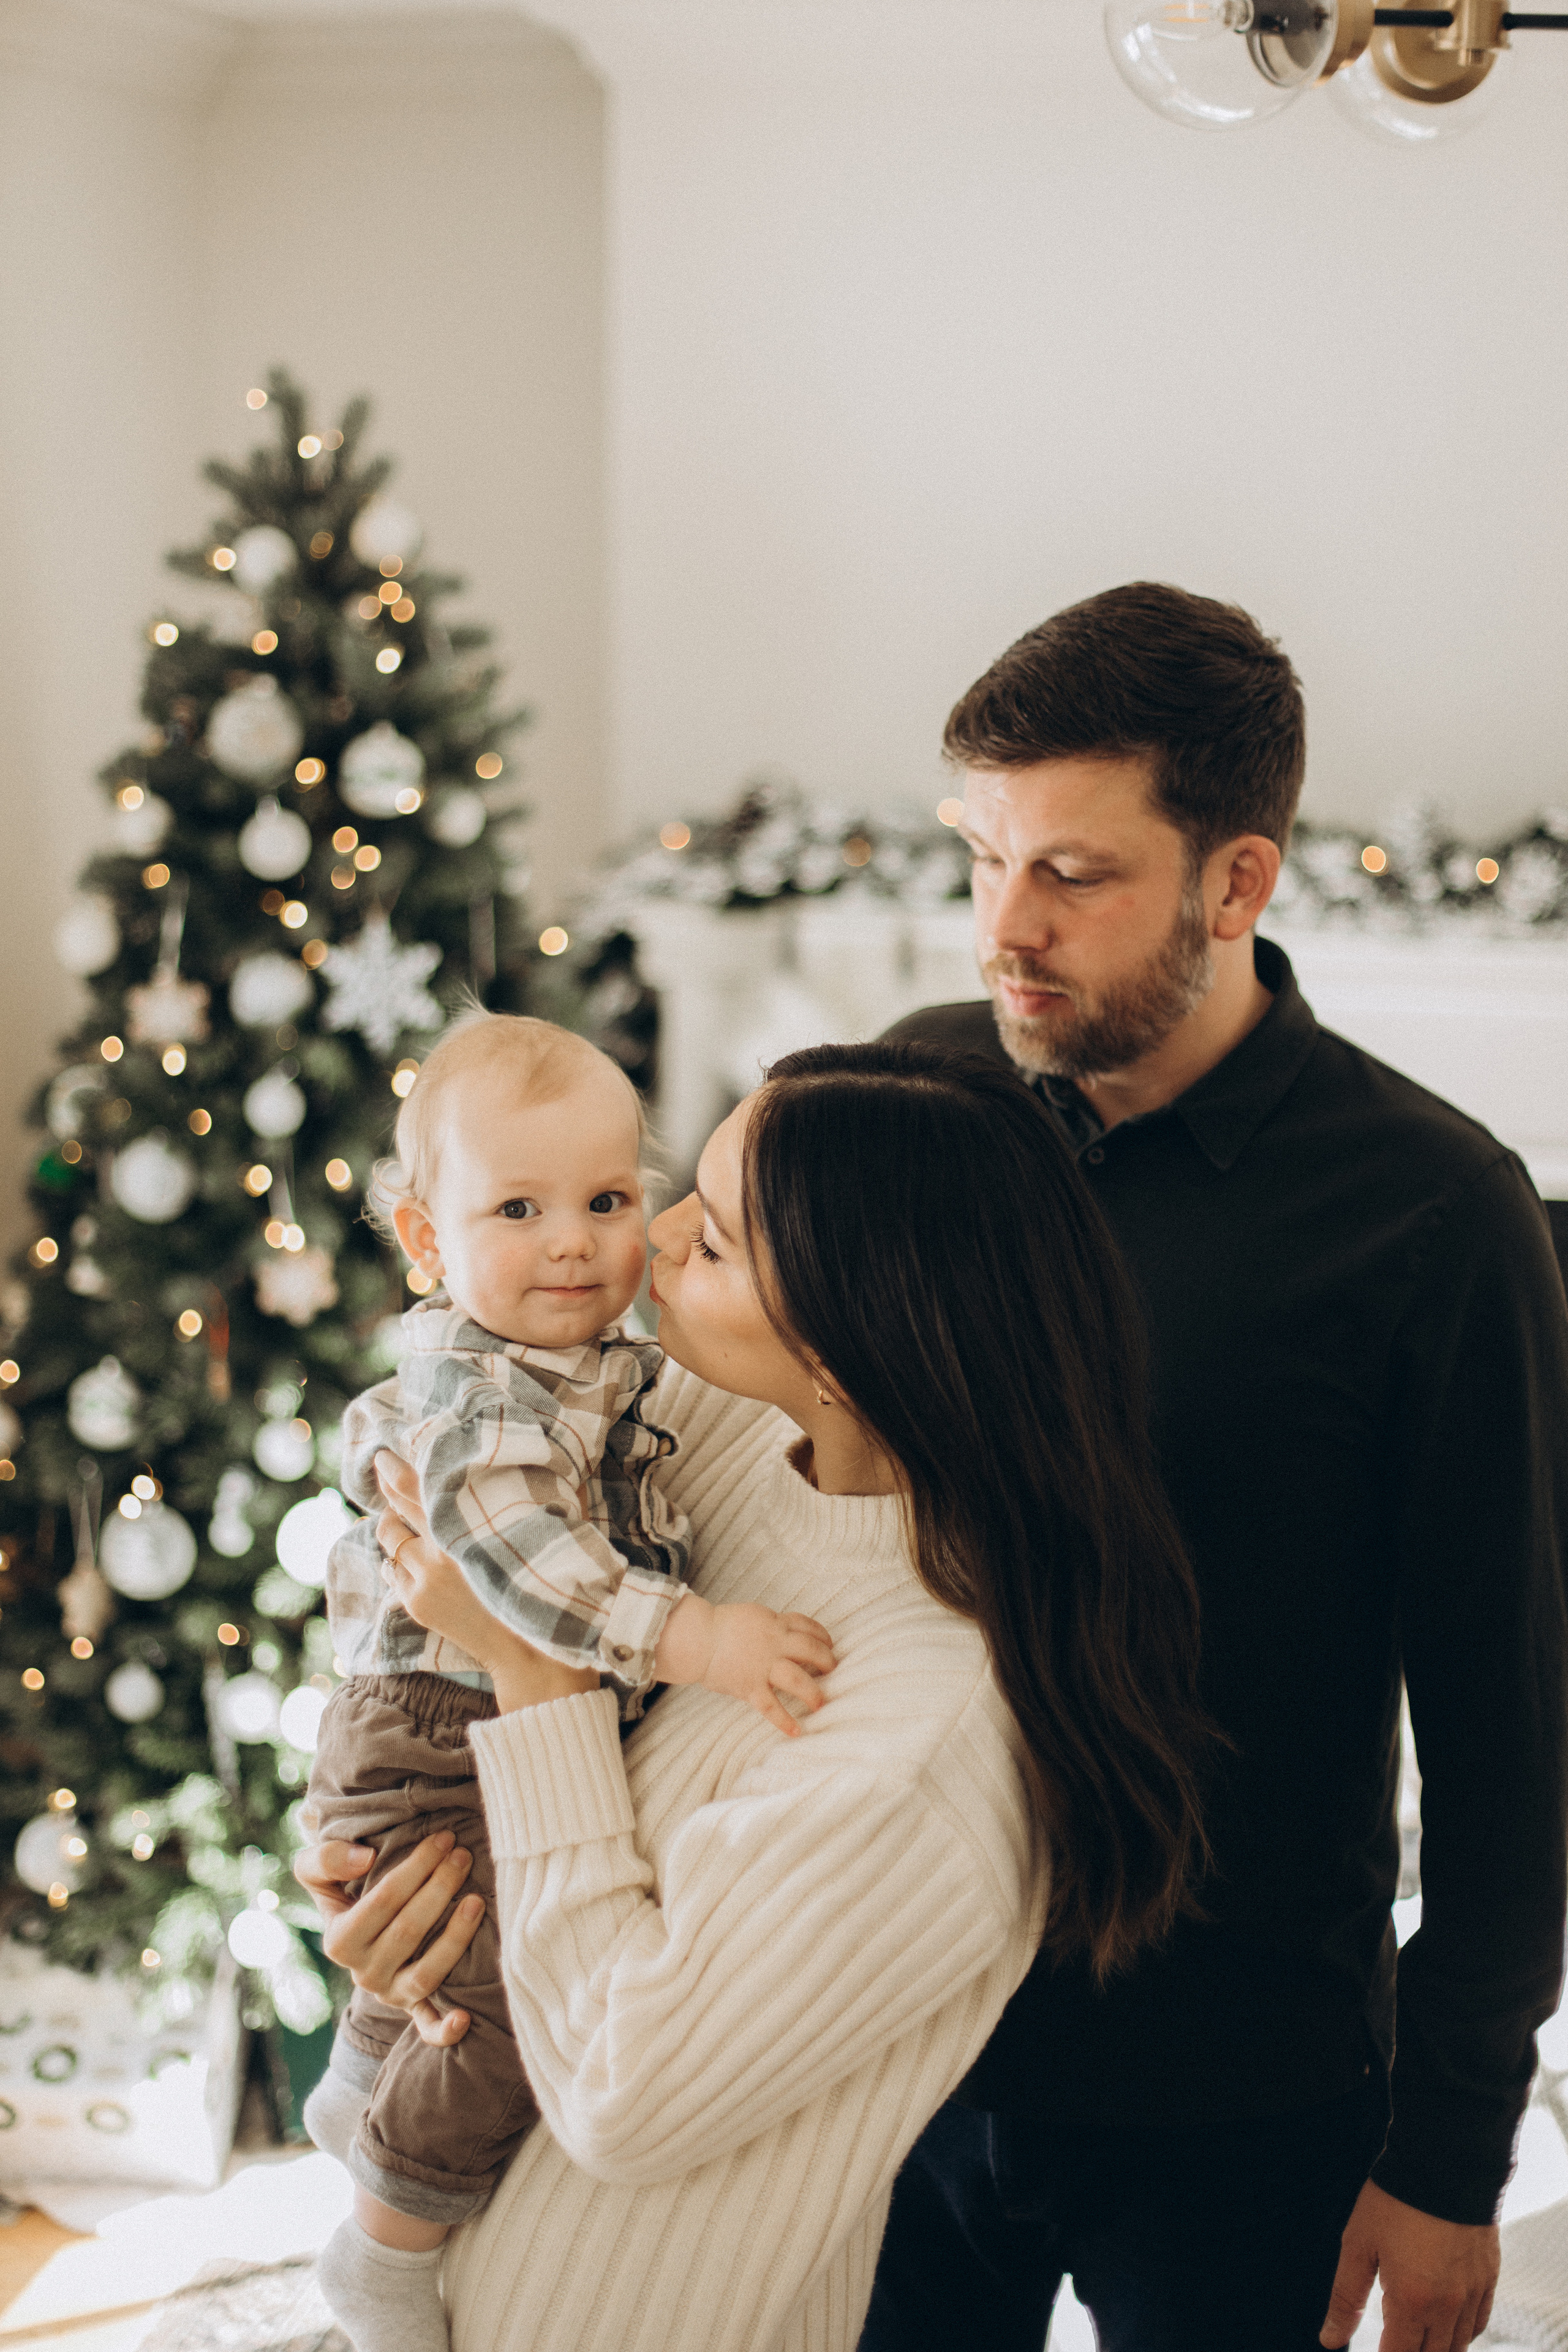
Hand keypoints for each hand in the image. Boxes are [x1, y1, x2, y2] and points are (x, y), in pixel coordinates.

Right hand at [294, 1826, 484, 2047]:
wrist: (354, 1927)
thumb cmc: (343, 1889)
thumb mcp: (318, 1871)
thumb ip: (327, 1859)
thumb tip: (366, 1858)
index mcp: (339, 1941)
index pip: (383, 1900)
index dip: (416, 1867)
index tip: (443, 1838)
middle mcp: (364, 1974)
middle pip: (409, 1931)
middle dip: (440, 1889)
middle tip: (464, 1855)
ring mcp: (391, 1994)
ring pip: (426, 1973)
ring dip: (455, 1938)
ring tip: (477, 1900)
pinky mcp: (414, 2009)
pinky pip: (427, 2026)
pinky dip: (444, 2029)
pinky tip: (465, 2018)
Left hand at [374, 1457, 598, 1713]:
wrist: (529, 1649)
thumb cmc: (544, 1582)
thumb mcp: (547, 1531)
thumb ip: (542, 1492)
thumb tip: (552, 1458)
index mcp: (463, 1528)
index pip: (414, 1489)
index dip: (393, 1470)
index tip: (384, 1455)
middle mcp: (436, 1552)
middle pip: (395, 1511)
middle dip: (386, 1488)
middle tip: (382, 1468)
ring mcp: (422, 1581)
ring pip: (389, 1541)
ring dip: (391, 1524)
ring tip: (399, 1515)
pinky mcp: (416, 1604)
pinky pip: (392, 1572)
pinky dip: (397, 1558)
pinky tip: (409, 1555)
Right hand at [656, 1595, 835, 1736]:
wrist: (696, 1639)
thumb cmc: (720, 1627)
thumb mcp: (752, 1616)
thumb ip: (771, 1626)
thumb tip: (786, 1636)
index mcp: (774, 1623)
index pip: (806, 1626)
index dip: (822, 1636)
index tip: (829, 1644)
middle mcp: (774, 1644)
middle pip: (810, 1650)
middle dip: (826, 1661)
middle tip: (833, 1670)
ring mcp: (763, 1666)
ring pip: (798, 1679)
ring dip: (813, 1693)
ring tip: (821, 1704)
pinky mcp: (750, 1686)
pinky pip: (771, 1707)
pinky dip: (784, 1721)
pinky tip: (796, 1732)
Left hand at [1320, 2180, 1498, 2350]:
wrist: (1444, 2163)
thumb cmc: (1395, 2200)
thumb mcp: (1358, 2244)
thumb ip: (1345, 2297)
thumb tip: (1329, 2339)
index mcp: (1411, 2301)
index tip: (1375, 2350)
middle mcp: (1447, 2306)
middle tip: (1393, 2341)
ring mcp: (1472, 2294)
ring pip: (1458, 2346)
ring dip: (1436, 2349)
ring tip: (1415, 2338)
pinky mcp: (1488, 2278)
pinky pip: (1478, 2324)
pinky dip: (1461, 2333)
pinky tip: (1445, 2325)